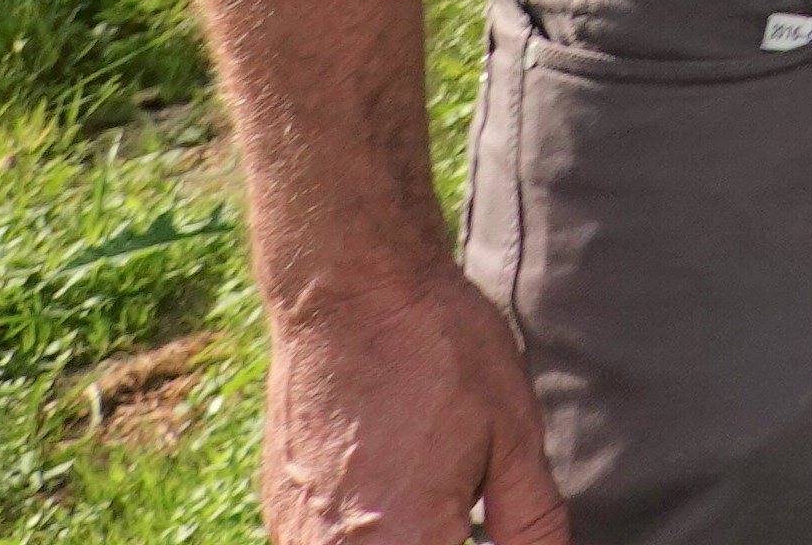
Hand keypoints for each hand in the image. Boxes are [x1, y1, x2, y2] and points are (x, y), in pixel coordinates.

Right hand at [258, 257, 563, 543]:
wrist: (351, 291)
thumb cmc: (439, 350)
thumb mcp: (515, 436)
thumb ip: (532, 523)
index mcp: (403, 541)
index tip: (491, 530)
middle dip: (446, 542)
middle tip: (468, 515)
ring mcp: (296, 535)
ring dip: (409, 540)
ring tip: (439, 502)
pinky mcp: (279, 513)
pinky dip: (371, 537)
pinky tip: (401, 497)